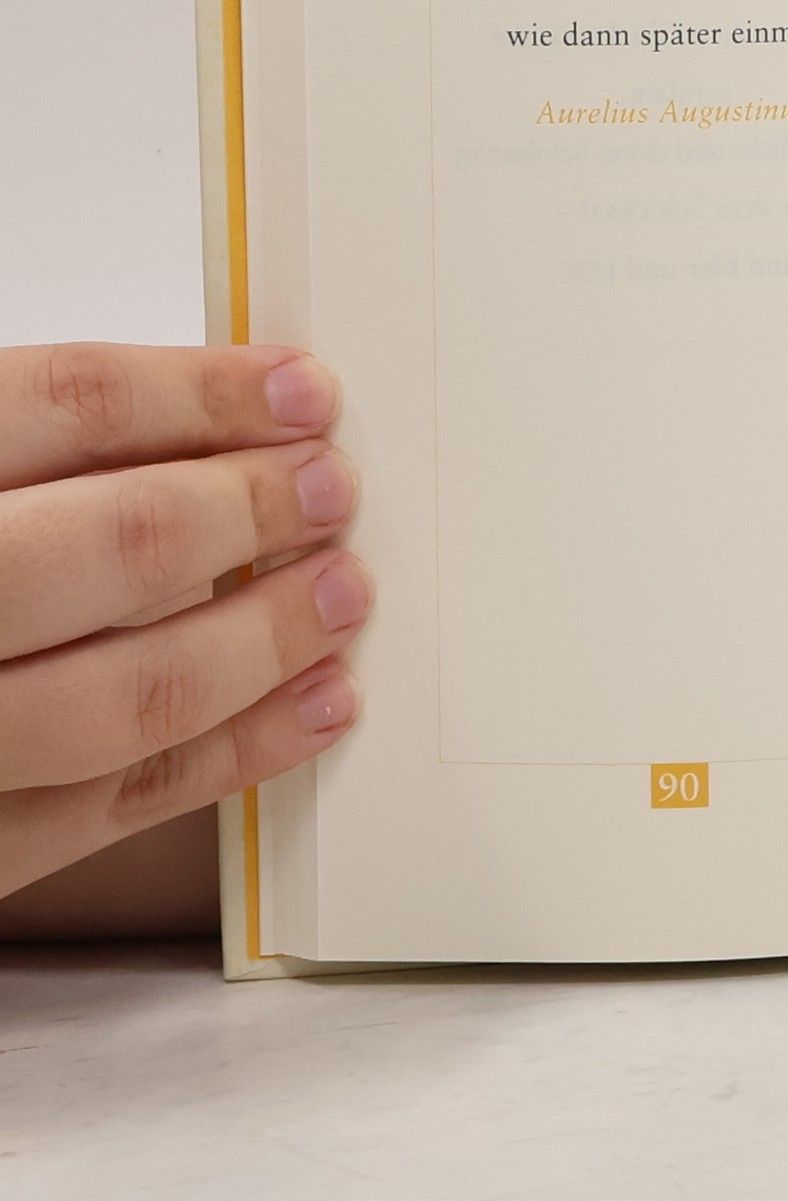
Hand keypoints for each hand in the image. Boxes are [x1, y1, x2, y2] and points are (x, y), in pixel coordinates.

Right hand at [0, 344, 368, 901]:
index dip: (201, 393)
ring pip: (124, 698)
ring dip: (263, 640)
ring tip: (343, 592)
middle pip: (108, 547)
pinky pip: (112, 810)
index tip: (300, 391)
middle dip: (246, 511)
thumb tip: (198, 417)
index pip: (63, 406)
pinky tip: (315, 706)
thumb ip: (24, 448)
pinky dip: (234, 755)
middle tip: (331, 487)